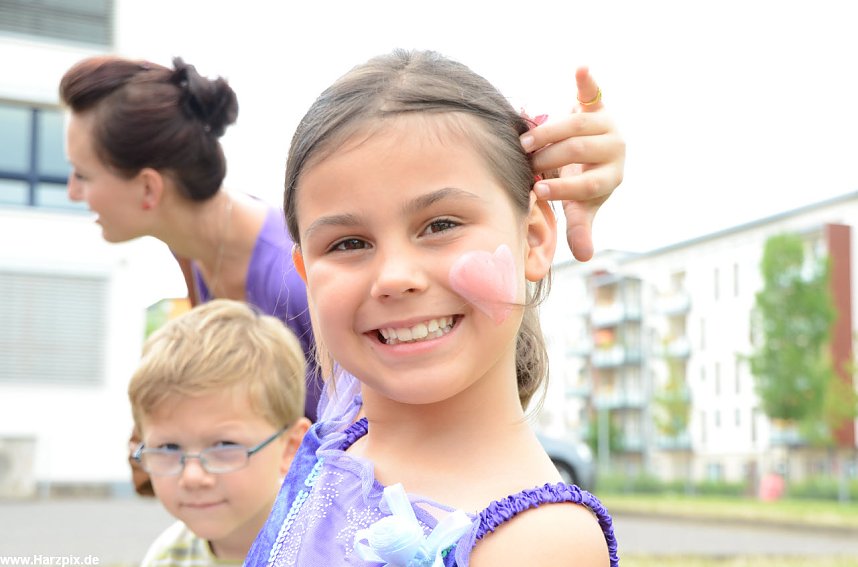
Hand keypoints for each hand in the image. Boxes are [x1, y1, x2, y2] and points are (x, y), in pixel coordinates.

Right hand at [520, 67, 624, 261]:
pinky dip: (587, 81)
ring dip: (549, 132)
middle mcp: (616, 147)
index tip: (538, 190)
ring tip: (525, 143)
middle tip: (526, 164)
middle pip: (580, 150)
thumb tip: (584, 258)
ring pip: (578, 124)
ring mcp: (608, 123)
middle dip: (550, 158)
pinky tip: (582, 69)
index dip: (563, 188)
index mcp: (612, 175)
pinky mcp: (598, 104)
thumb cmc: (583, 183)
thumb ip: (581, 227)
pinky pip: (592, 92)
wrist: (595, 151)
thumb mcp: (582, 205)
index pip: (588, 184)